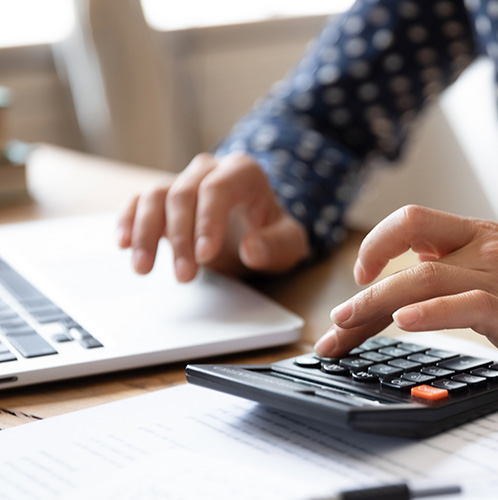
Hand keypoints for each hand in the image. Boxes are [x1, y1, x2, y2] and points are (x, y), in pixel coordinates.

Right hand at [117, 152, 308, 281]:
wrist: (257, 230)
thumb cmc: (272, 234)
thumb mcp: (289, 244)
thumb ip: (277, 246)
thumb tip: (252, 250)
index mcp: (243, 172)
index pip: (218, 188)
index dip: (207, 221)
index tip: (205, 256)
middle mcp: (209, 170)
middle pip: (183, 194)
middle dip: (181, 238)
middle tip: (184, 276)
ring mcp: (183, 181)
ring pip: (154, 197)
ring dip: (145, 233)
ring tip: (144, 269)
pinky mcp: (163, 199)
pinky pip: (138, 202)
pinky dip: (128, 221)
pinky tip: (123, 245)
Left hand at [315, 205, 497, 366]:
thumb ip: (476, 265)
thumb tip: (432, 276)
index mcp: (483, 235)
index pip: (413, 227)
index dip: (376, 247)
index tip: (358, 276)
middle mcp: (485, 248)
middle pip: (405, 248)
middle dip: (362, 286)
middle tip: (336, 322)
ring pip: (422, 278)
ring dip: (375, 303)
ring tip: (346, 327)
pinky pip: (464, 304)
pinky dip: (430, 314)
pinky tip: (406, 324)